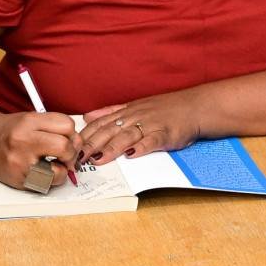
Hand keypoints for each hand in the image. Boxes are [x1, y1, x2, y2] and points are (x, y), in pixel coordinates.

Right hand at [0, 108, 81, 192]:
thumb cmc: (10, 131)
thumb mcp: (30, 119)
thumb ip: (53, 127)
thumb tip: (78, 144)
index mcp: (29, 121)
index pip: (67, 125)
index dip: (72, 134)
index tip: (69, 138)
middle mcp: (24, 140)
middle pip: (65, 147)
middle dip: (71, 152)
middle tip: (66, 154)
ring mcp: (20, 162)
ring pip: (59, 170)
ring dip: (63, 169)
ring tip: (54, 165)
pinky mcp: (19, 179)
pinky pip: (48, 184)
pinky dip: (51, 180)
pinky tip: (44, 173)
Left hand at [76, 93, 204, 167]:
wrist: (193, 107)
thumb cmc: (164, 109)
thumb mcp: (134, 106)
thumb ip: (110, 112)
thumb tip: (87, 116)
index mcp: (126, 111)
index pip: (100, 123)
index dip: (86, 135)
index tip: (72, 146)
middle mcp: (135, 117)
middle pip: (110, 131)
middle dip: (92, 144)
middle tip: (78, 157)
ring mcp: (151, 125)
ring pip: (127, 136)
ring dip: (112, 148)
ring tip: (98, 159)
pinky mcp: (166, 133)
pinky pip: (152, 140)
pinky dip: (142, 147)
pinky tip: (132, 155)